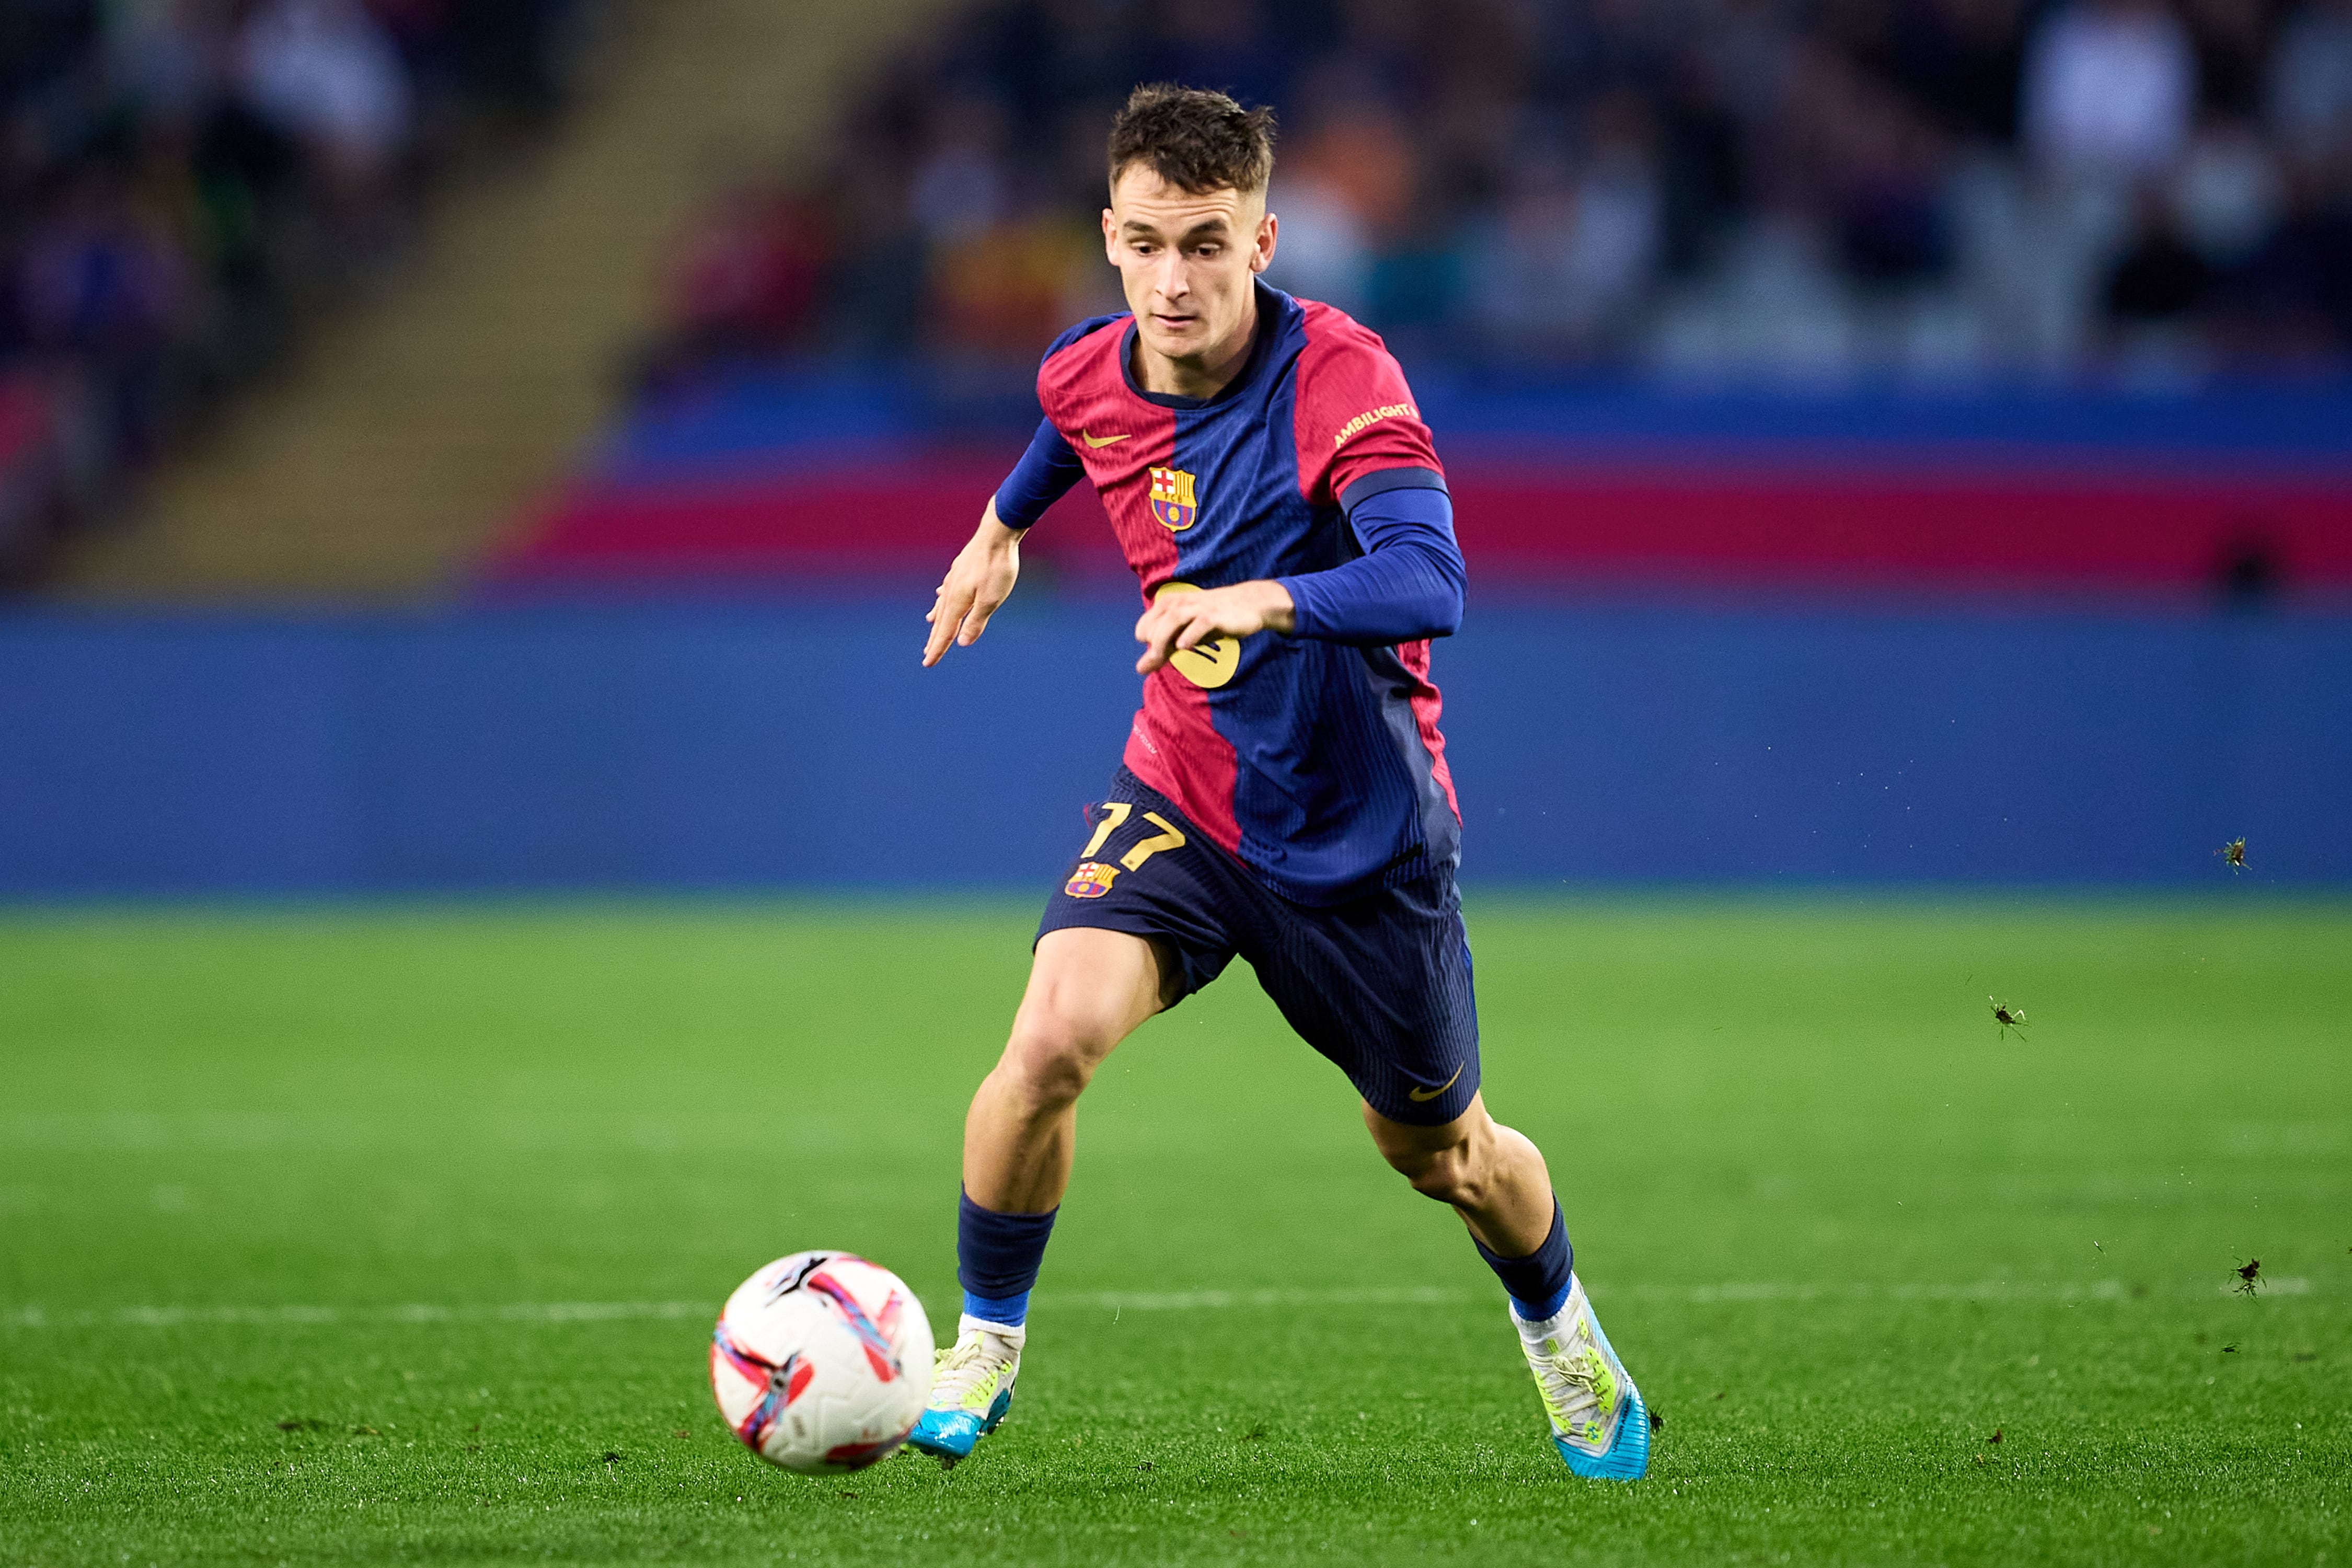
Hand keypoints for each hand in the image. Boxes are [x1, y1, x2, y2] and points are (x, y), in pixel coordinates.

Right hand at [924, 506, 1022, 666]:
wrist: (998, 534)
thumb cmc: (997, 567)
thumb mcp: (991, 599)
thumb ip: (976, 621)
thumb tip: (962, 643)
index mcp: (958, 601)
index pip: (945, 631)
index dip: (937, 649)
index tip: (928, 664)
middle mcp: (952, 591)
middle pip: (942, 619)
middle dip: (935, 637)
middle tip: (927, 654)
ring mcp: (955, 578)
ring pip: (943, 602)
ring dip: (938, 616)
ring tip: (930, 623)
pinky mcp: (961, 568)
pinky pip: (948, 588)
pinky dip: (943, 596)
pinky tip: (941, 594)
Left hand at [1133, 580, 1294, 673]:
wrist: (1248, 604)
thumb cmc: (1210, 620)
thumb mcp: (1184, 636)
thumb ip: (1162, 652)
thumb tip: (1139, 669)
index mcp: (1170, 605)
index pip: (1145, 624)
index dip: (1147, 641)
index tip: (1155, 655)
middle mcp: (1181, 603)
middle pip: (1158, 622)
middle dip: (1152, 642)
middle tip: (1154, 660)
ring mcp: (1198, 608)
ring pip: (1174, 619)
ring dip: (1163, 637)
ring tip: (1158, 656)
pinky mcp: (1215, 616)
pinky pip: (1200, 623)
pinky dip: (1190, 634)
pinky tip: (1183, 646)